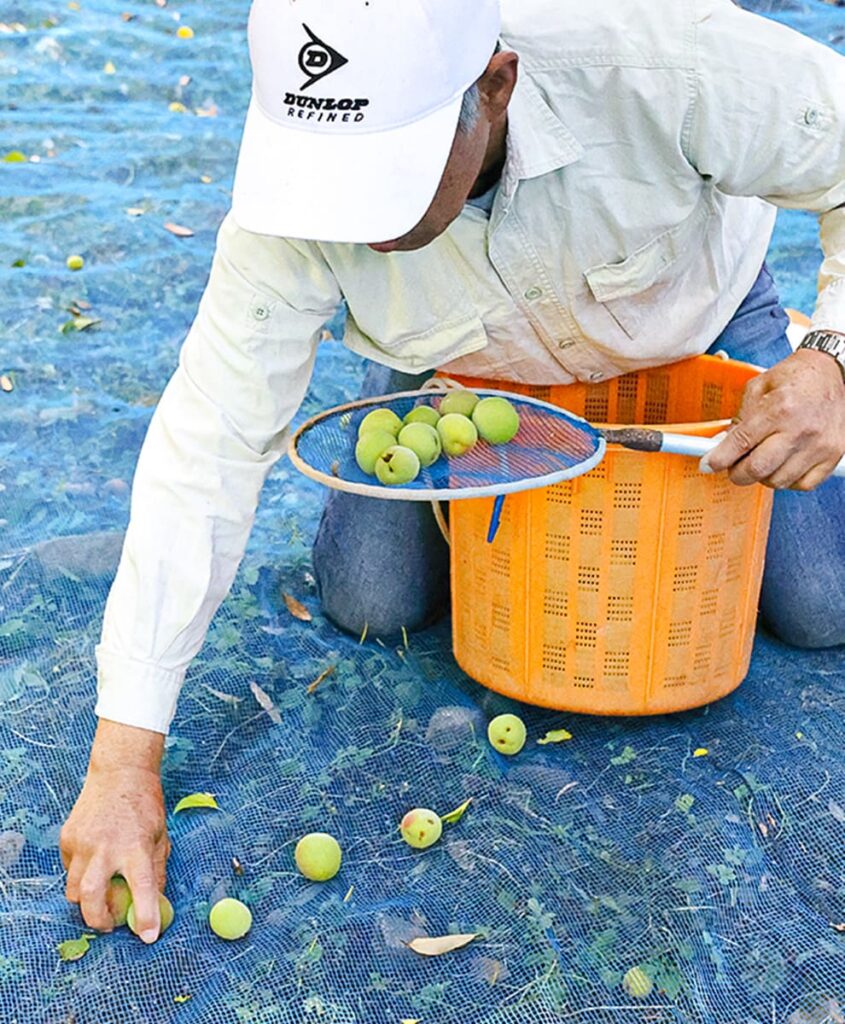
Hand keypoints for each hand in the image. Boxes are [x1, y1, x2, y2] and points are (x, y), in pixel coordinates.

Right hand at [60, 720, 169, 941]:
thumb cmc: (144, 806)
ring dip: (87, 899)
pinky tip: (94, 860)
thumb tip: (154, 904)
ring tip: (102, 891)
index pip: (142, 887)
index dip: (146, 915)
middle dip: (97, 920)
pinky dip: (80, 873)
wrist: (120, 772)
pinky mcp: (67, 837)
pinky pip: (69, 868)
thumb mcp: (160, 837)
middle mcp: (106, 846)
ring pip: (74, 889)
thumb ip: (156, 870)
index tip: (148, 936)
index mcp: (136, 846)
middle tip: (108, 924)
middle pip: (90, 897)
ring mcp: (83, 842)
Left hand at [704, 348, 844, 489]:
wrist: (833, 372)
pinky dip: (788, 481)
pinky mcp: (833, 456)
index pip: (741, 443)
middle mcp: (800, 429)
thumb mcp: (758, 387)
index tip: (708, 465)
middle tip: (734, 467)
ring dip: (763, 476)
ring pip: (778, 481)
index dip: (719, 459)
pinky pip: (803, 484)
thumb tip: (720, 445)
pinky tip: (783, 466)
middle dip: (737, 473)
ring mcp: (819, 446)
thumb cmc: (796, 378)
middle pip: (758, 469)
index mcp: (779, 408)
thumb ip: (739, 418)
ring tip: (762, 460)